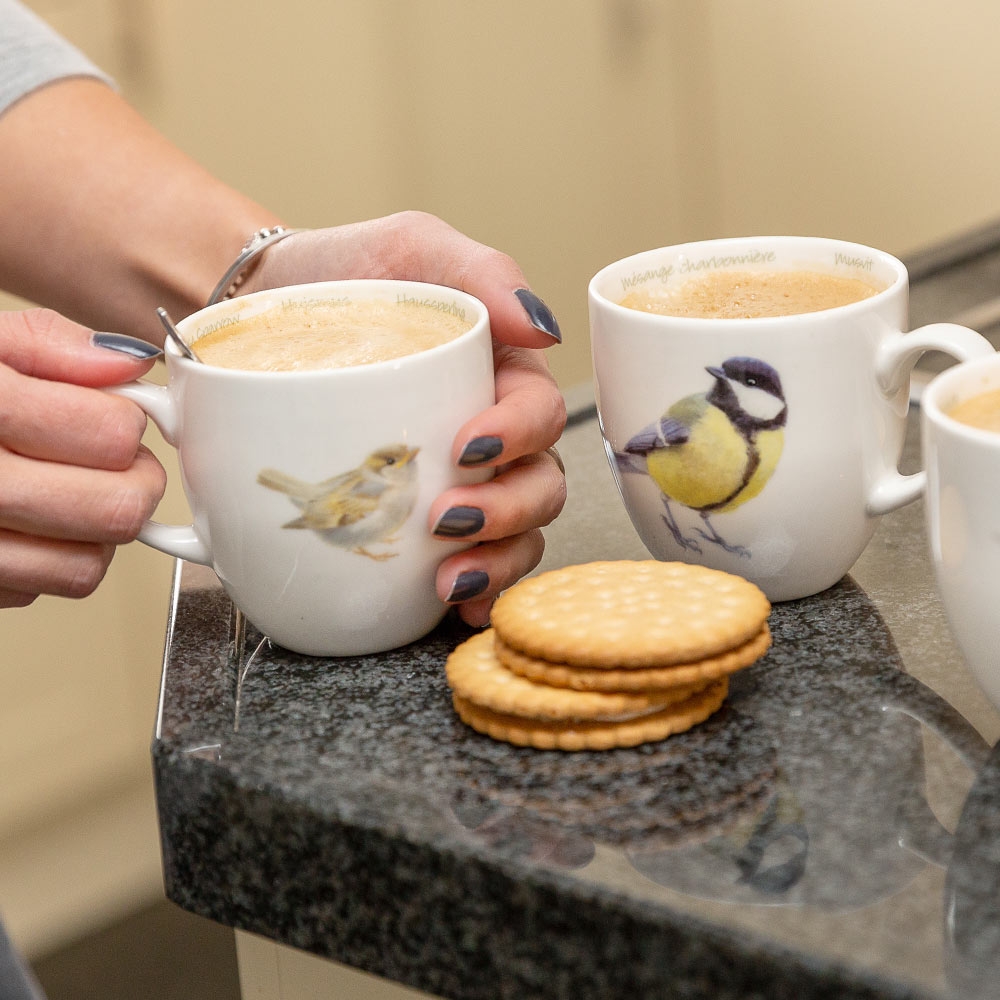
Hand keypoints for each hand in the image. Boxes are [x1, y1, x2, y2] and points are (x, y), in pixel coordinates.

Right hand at [0, 309, 165, 606]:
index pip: (112, 436)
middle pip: (118, 510)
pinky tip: (29, 522)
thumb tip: (129, 364)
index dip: (127, 421)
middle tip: (111, 460)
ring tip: (70, 490)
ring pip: (88, 565)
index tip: (114, 414)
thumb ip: (51, 344)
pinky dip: (52, 558)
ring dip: (97, 530)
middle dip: (133, 480)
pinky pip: (44, 589)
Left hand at [249, 212, 567, 624]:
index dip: (518, 439)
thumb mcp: (412, 246)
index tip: (466, 448)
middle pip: (538, 487)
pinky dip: (472, 590)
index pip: (539, 416)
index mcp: (500, 378)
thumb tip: (542, 331)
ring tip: (447, 579)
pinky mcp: (416, 518)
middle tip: (446, 522)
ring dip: (493, 563)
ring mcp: (457, 482)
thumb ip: (481, 272)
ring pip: (513, 535)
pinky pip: (464, 562)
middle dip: (506, 514)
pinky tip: (451, 605)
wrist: (266, 312)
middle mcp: (491, 437)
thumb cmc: (344, 275)